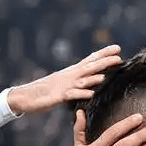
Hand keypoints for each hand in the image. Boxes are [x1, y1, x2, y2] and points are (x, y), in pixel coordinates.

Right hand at [7, 45, 122, 114]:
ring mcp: (64, 86)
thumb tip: (96, 77)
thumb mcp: (67, 83)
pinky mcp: (58, 97)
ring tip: (104, 76)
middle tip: (119, 57)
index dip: (104, 54)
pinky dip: (81, 94)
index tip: (118, 48)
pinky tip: (90, 94)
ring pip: (81, 81)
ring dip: (92, 78)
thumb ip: (81, 80)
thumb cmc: (47, 91)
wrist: (26, 96)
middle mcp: (70, 76)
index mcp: (72, 72)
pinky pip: (72, 95)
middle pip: (89, 67)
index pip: (91, 60)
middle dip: (104, 62)